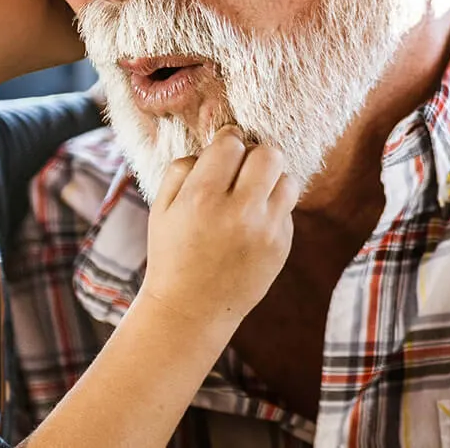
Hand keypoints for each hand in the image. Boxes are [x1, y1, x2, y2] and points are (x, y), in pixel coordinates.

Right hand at [140, 126, 300, 334]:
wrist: (191, 309)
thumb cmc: (172, 253)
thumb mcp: (161, 207)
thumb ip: (183, 168)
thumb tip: (213, 144)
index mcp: (203, 197)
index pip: (231, 144)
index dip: (228, 139)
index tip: (225, 146)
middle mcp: (239, 212)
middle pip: (269, 154)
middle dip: (256, 152)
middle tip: (243, 165)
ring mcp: (266, 231)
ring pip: (287, 179)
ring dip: (270, 179)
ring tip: (252, 192)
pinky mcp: (282, 247)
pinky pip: (286, 210)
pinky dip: (272, 208)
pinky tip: (252, 223)